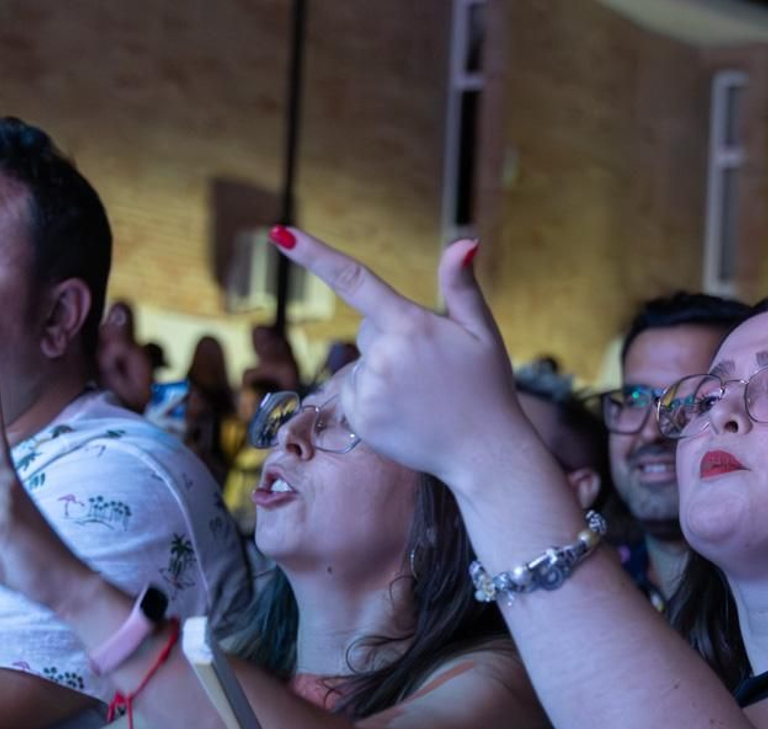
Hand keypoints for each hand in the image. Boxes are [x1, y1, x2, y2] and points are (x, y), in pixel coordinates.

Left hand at [268, 227, 531, 488]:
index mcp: (411, 325)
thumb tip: (462, 240)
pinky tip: (406, 412)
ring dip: (384, 373)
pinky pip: (355, 394)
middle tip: (430, 368)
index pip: (353, 280)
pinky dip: (374, 400)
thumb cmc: (488, 388)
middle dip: (392, 339)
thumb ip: (462, 285)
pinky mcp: (359, 418)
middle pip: (368, 330)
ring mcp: (369, 389)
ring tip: (422, 395)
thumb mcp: (482, 332)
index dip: (313, 255)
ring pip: (362, 364)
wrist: (484, 454)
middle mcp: (383, 355)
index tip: (280, 234)